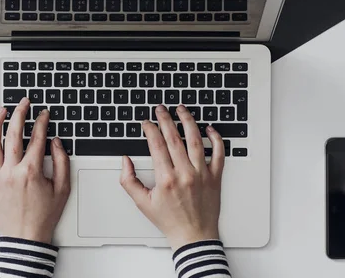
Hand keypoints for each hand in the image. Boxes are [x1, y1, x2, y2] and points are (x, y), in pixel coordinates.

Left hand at [0, 98, 70, 243]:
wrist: (25, 237)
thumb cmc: (43, 215)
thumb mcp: (62, 188)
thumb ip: (62, 162)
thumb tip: (57, 142)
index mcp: (31, 172)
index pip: (37, 138)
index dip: (41, 122)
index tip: (43, 113)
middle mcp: (12, 171)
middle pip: (13, 134)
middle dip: (19, 114)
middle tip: (23, 103)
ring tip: (1, 110)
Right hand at [120, 104, 224, 249]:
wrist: (194, 236)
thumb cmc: (169, 220)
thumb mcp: (142, 203)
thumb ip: (129, 180)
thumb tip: (125, 161)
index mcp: (166, 179)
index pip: (157, 145)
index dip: (150, 129)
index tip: (146, 122)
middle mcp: (185, 173)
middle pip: (175, 138)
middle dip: (165, 119)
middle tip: (160, 109)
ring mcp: (202, 174)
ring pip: (196, 140)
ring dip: (188, 121)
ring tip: (182, 109)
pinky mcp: (215, 177)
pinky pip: (219, 153)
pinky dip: (216, 138)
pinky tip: (209, 128)